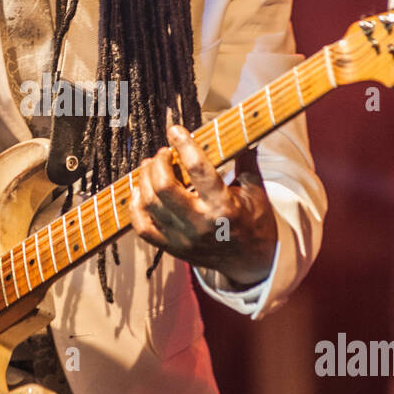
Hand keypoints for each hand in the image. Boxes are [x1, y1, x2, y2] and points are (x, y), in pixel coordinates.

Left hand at [129, 124, 277, 286]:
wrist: (252, 263)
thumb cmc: (255, 222)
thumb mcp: (257, 192)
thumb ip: (246, 161)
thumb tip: (244, 132)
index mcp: (223, 207)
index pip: (198, 169)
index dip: (184, 145)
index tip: (175, 130)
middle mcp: (200, 224)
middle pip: (164, 187)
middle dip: (159, 163)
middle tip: (164, 153)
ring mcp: (182, 238)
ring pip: (150, 203)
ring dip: (145, 179)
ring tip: (150, 166)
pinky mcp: (172, 248)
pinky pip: (142, 227)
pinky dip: (136, 206)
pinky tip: (142, 192)